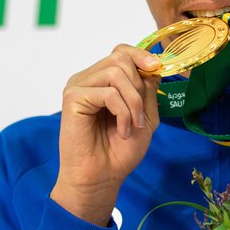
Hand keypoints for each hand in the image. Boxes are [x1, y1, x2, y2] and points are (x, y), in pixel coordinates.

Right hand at [50, 45, 160, 224]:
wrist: (102, 177)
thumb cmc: (119, 152)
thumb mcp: (145, 117)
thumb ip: (147, 90)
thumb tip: (153, 65)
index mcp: (102, 81)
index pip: (121, 52)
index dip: (141, 56)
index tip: (156, 68)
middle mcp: (88, 79)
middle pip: (120, 58)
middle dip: (139, 86)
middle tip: (140, 116)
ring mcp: (78, 86)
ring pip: (115, 72)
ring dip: (132, 101)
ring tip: (132, 126)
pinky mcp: (72, 97)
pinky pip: (108, 92)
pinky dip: (122, 111)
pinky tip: (122, 130)